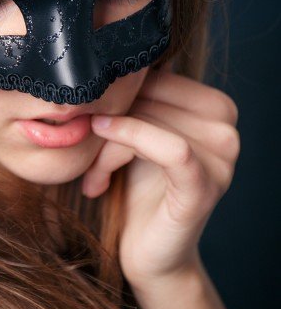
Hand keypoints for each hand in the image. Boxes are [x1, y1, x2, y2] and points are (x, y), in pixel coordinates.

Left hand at [82, 64, 240, 287]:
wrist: (150, 256)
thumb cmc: (137, 191)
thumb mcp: (135, 136)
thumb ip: (136, 99)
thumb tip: (107, 52)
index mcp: (215, 107)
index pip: (157, 77)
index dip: (116, 95)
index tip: (86, 119)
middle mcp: (227, 128)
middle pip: (152, 97)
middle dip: (109, 120)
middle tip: (81, 149)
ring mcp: (223, 158)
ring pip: (152, 122)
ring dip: (108, 146)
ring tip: (91, 173)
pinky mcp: (206, 185)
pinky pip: (168, 148)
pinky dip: (128, 145)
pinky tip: (98, 167)